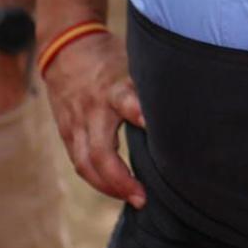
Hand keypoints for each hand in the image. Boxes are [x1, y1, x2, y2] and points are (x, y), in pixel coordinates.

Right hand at [43, 29, 144, 206]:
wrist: (64, 48)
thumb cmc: (107, 58)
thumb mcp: (130, 61)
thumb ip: (148, 87)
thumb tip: (184, 107)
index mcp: (111, 87)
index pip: (124, 100)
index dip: (137, 113)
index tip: (151, 127)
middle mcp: (91, 109)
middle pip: (99, 151)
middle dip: (120, 179)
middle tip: (142, 197)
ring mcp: (75, 123)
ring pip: (85, 164)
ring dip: (107, 187)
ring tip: (133, 199)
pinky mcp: (66, 132)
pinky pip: (79, 162)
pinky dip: (98, 179)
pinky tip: (116, 190)